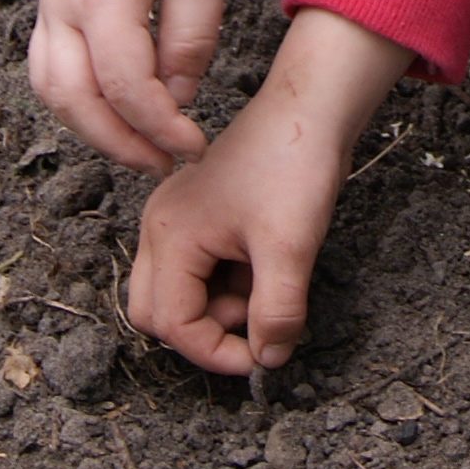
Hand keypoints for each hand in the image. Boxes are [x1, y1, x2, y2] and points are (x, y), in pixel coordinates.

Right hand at [29, 0, 234, 175]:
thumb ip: (191, 33)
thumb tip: (176, 97)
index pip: (123, 88)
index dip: (160, 128)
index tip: (195, 144)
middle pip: (72, 100)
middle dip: (118, 143)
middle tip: (166, 161)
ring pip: (49, 85)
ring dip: (89, 124)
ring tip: (140, 141)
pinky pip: (48, 58)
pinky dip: (74, 93)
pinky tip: (115, 99)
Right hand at [130, 9, 410, 375]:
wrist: (311, 107)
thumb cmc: (293, 163)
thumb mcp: (290, 247)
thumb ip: (276, 312)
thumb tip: (268, 360)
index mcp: (169, 234)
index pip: (171, 323)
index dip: (215, 352)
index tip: (261, 358)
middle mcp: (161, 227)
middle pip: (158, 312)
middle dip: (205, 332)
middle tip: (254, 323)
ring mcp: (177, 220)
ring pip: (180, 293)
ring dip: (221, 307)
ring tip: (269, 283)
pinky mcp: (200, 216)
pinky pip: (200, 270)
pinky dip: (230, 284)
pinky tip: (267, 265)